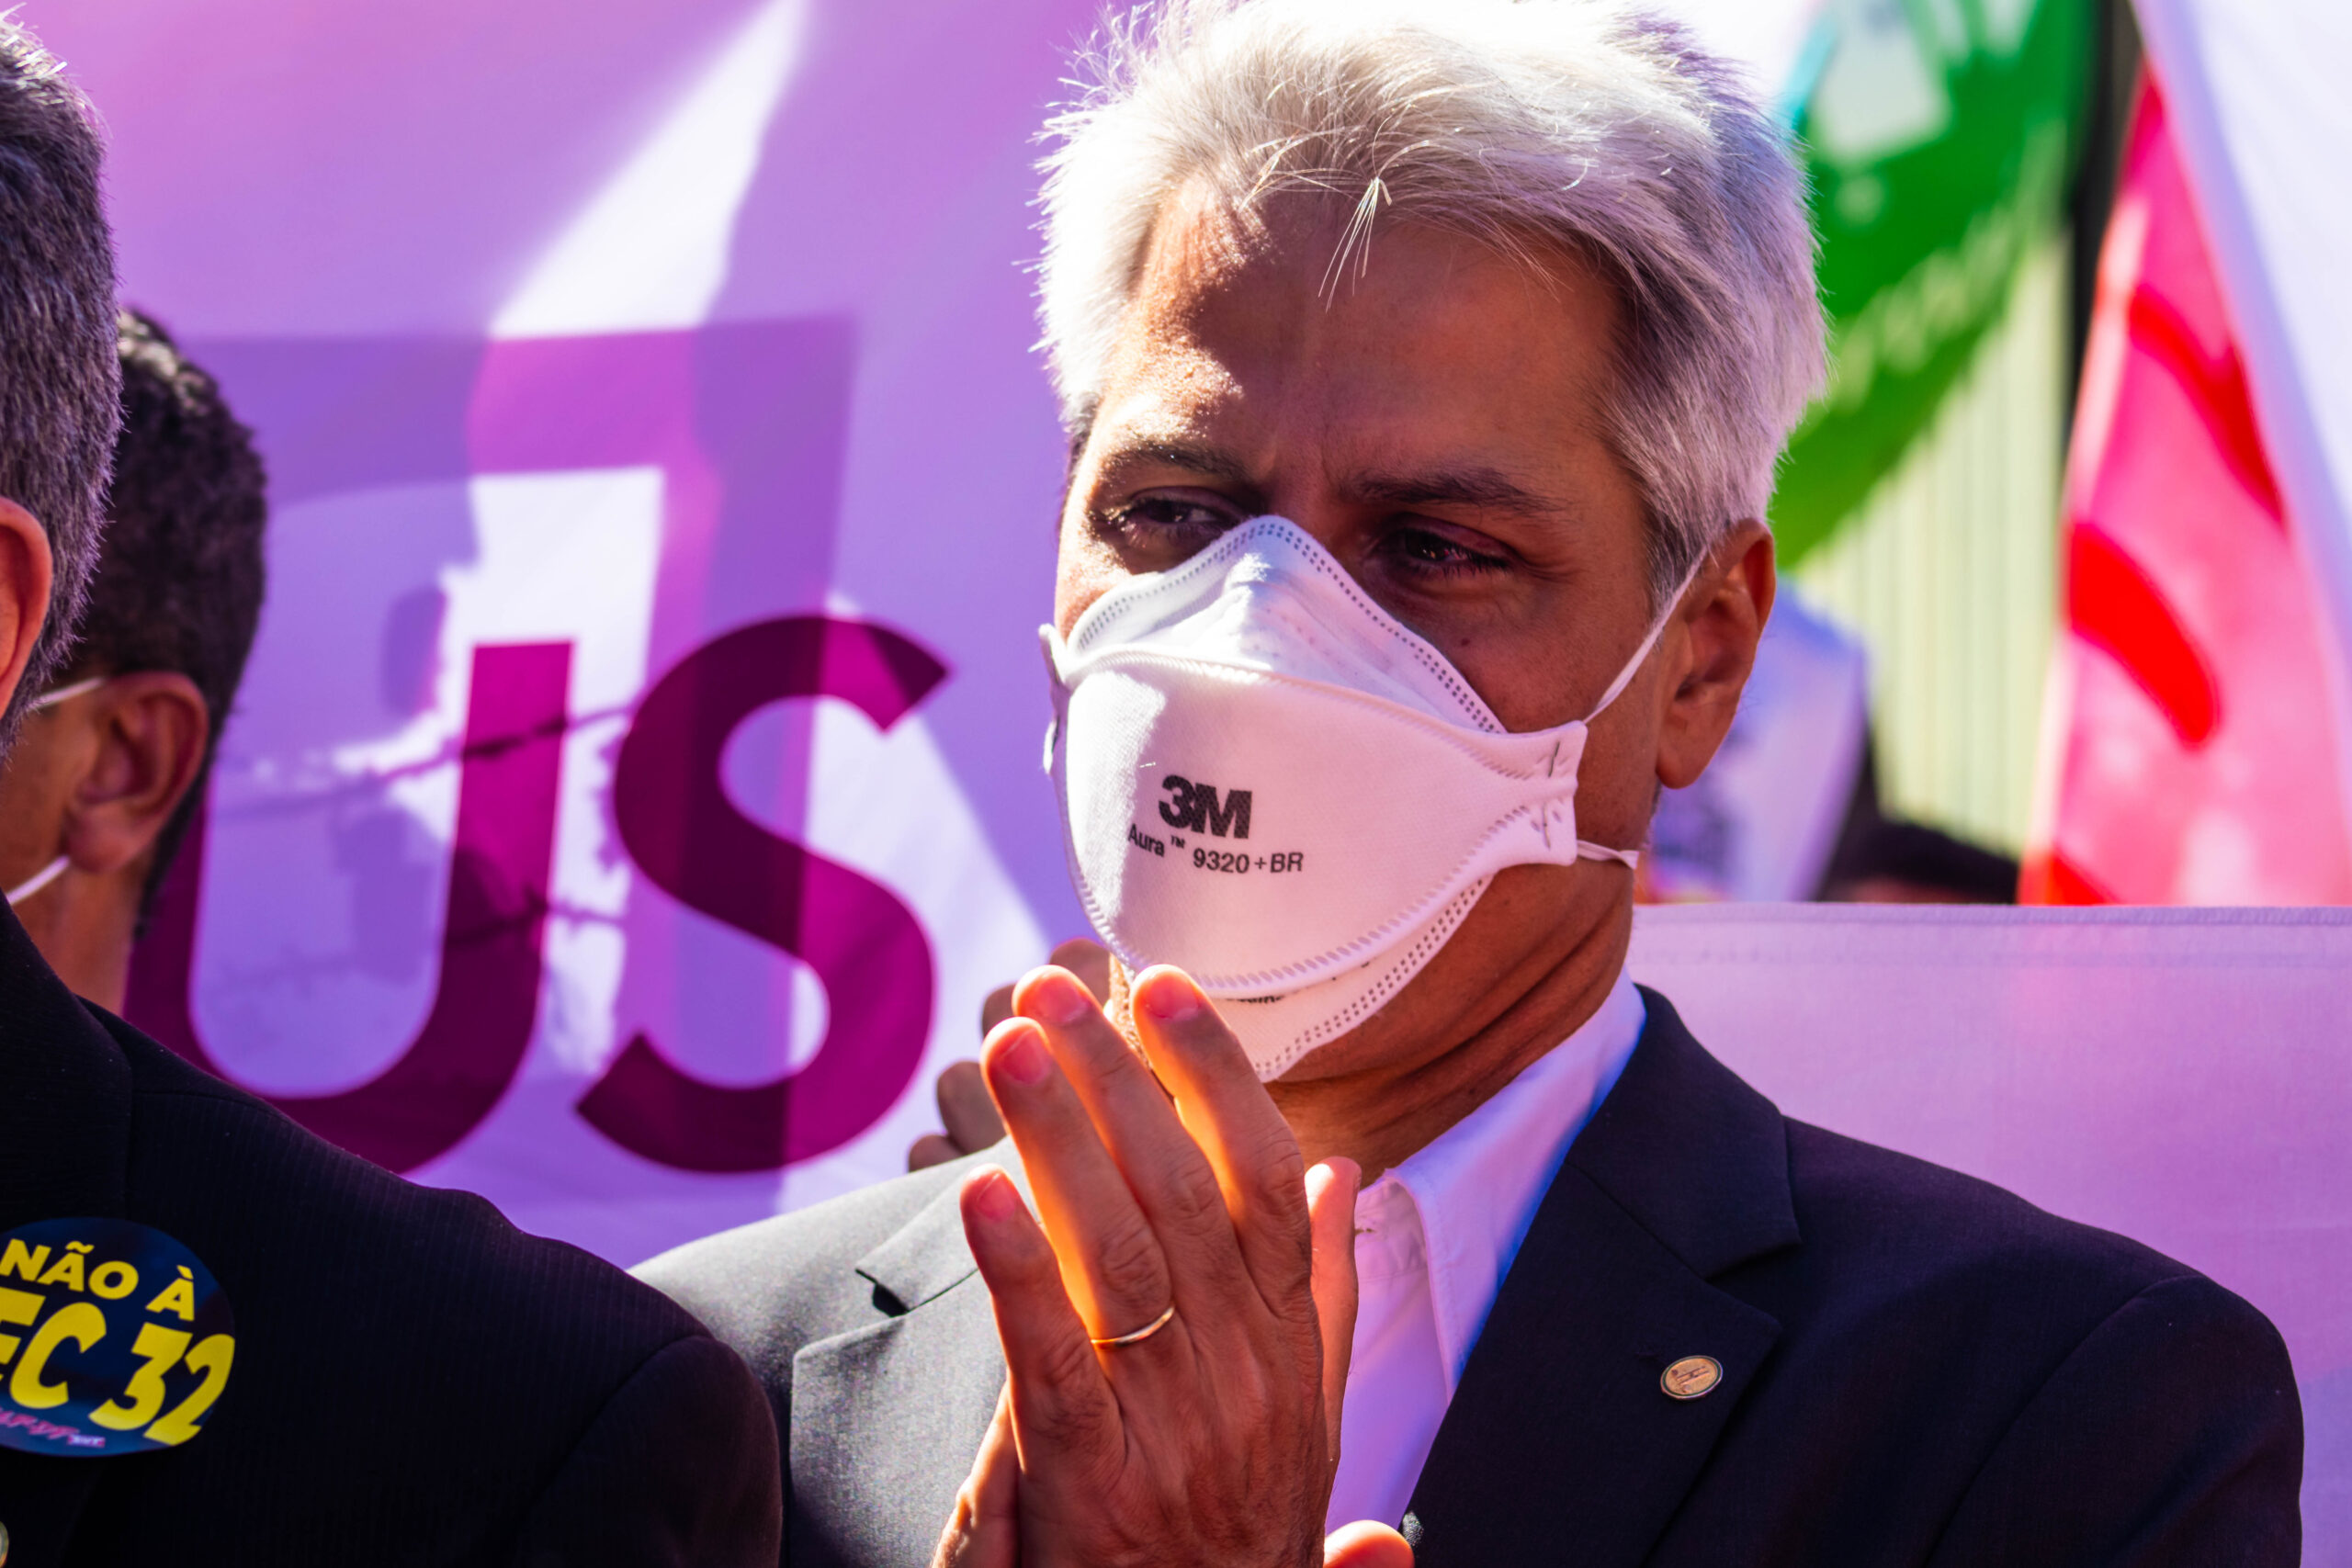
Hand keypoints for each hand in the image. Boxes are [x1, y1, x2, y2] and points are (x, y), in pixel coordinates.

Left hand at [928, 961, 1409, 1567]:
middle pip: (1182, 1189)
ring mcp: (1171, 1429)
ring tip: (1015, 1046)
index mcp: (1289, 1346)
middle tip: (1052, 991)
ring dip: (1062, 1136)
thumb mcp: (1308, 1419)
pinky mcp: (1093, 1484)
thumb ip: (1322, 1298)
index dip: (1216, 1071)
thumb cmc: (1237, 1536)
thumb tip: (1337, 1172)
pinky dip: (1020, 1269)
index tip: (1165, 986)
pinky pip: (1057, 1359)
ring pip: (1121, 1251)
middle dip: (1115, 1076)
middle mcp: (1241, 1373)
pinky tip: (983, 1189)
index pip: (1264, 1174)